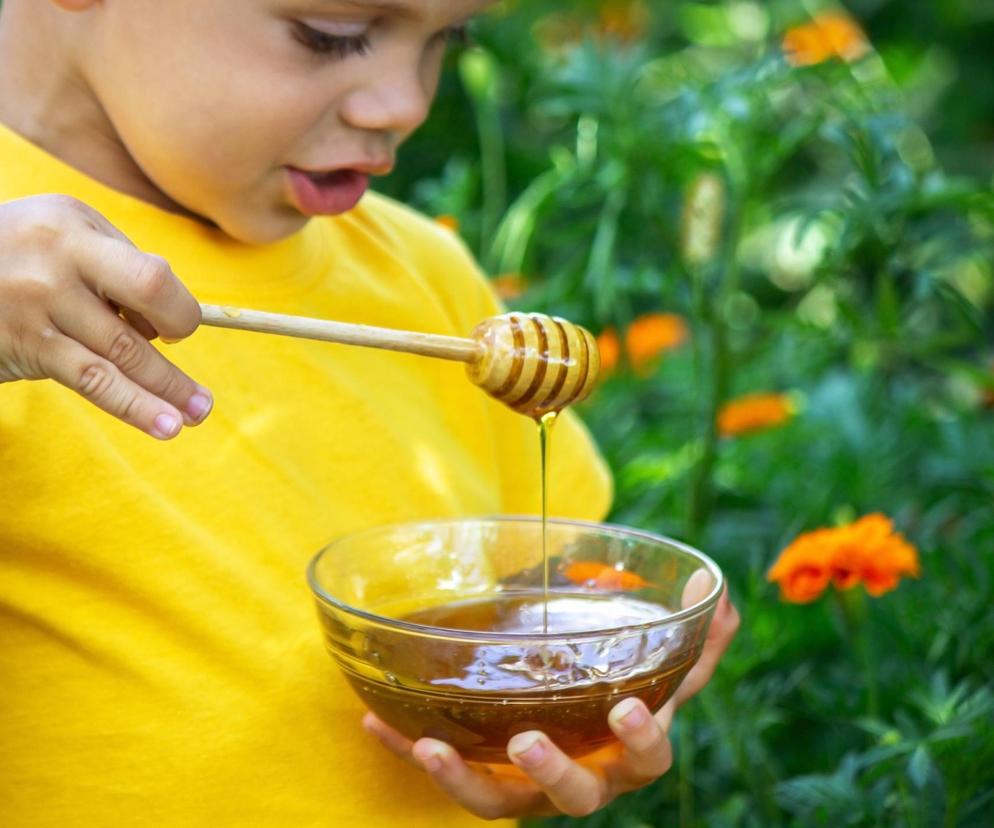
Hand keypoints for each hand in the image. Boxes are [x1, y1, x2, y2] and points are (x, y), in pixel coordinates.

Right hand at [0, 194, 209, 438]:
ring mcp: (39, 300)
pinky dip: (133, 405)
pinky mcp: (26, 342)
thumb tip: (163, 321)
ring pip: (123, 351)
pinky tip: (164, 425)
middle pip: (148, 296)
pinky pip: (92, 379)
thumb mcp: (55, 238)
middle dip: (183, 336)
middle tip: (203, 388)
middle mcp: (58, 255)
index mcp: (74, 225)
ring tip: (197, 415)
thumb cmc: (9, 258)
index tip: (174, 330)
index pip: (150, 270)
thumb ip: (111, 266)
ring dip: (167, 389)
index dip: (174, 306)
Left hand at [363, 586, 739, 818]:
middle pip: (572, 795)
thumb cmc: (623, 694)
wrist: (581, 726)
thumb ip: (693, 636)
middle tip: (528, 740)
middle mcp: (580, 778)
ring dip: (460, 779)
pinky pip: (447, 769)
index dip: (640, 740)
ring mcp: (526, 786)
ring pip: (497, 802)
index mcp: (627, 753)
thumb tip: (717, 590)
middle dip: (552, 773)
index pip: (647, 760)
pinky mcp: (484, 776)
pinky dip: (408, 748)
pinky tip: (375, 721)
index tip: (627, 708)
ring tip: (429, 745)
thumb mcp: (659, 666)